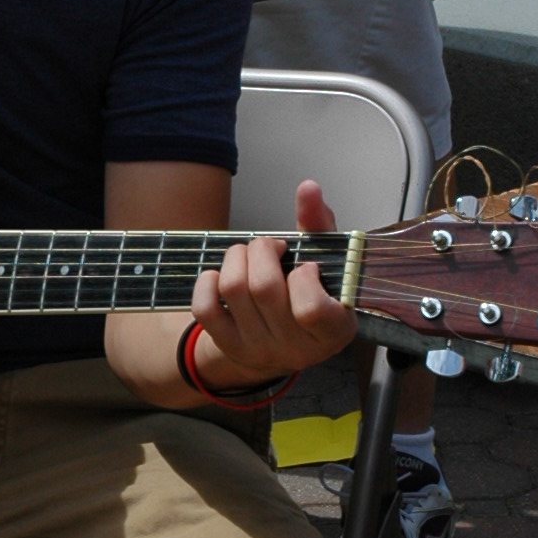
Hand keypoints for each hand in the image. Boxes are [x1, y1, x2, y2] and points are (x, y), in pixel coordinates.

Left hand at [186, 176, 354, 389]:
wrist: (286, 343)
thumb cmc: (311, 294)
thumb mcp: (326, 262)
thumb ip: (319, 225)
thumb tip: (308, 187)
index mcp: (332, 330)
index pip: (311, 309)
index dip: (304, 276)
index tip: (307, 266)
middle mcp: (295, 348)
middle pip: (264, 288)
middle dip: (262, 250)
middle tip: (270, 248)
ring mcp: (259, 350)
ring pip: (233, 290)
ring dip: (237, 257)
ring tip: (249, 256)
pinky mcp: (229, 346)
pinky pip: (205, 308)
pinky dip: (208, 281)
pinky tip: (224, 275)